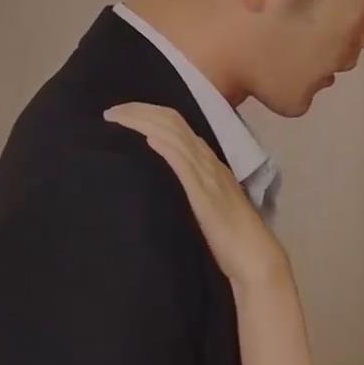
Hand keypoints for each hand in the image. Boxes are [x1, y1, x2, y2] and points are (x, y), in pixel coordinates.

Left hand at [103, 103, 285, 288]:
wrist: (252, 253)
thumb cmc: (229, 235)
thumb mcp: (206, 202)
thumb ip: (190, 187)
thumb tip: (165, 181)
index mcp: (208, 162)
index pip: (177, 125)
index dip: (149, 114)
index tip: (123, 113)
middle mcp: (207, 161)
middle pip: (172, 123)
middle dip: (140, 112)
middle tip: (111, 111)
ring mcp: (206, 175)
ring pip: (174, 136)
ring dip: (144, 123)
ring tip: (118, 118)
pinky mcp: (204, 194)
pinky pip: (184, 164)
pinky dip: (167, 148)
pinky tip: (149, 140)